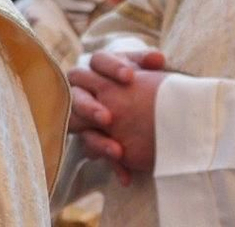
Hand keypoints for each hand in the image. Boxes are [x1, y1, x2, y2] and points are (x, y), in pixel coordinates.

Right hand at [69, 53, 166, 178]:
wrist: (135, 102)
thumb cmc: (137, 81)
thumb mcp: (140, 69)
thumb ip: (146, 62)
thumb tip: (157, 59)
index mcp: (99, 68)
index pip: (98, 62)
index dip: (111, 68)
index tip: (130, 78)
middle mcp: (84, 89)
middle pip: (77, 94)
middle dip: (90, 106)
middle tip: (108, 118)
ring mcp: (83, 115)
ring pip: (78, 126)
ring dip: (97, 140)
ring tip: (117, 151)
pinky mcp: (90, 138)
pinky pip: (93, 152)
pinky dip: (111, 164)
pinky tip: (126, 176)